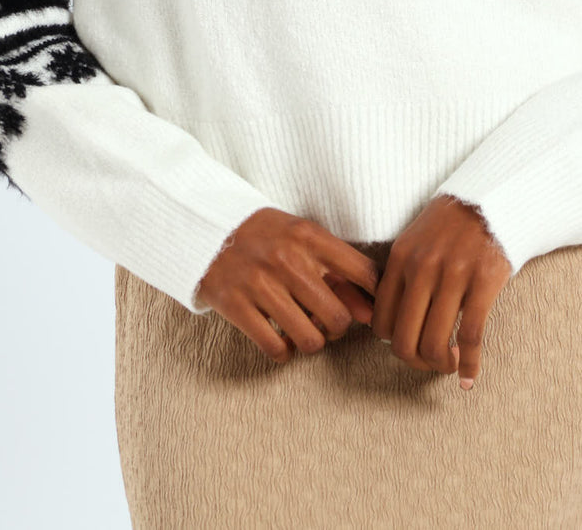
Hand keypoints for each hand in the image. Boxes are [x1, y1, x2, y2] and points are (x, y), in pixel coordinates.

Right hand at [194, 208, 380, 364]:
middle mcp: (287, 259)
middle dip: (338, 327)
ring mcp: (259, 283)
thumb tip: (370, 315)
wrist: (207, 230)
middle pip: (339, 317)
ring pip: (310, 340)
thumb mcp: (303, 238)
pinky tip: (280, 338)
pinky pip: (276, 349)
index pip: (364, 273)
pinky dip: (283, 352)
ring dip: (311, 342)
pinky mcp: (235, 306)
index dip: (373, 298)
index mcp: (309, 236)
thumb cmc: (266, 236)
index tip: (367, 309)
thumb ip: (338, 271)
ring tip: (303, 330)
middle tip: (326, 321)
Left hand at [370, 194, 512, 387]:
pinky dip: (469, 364)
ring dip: (440, 366)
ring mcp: (453, 274)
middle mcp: (422, 267)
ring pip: (434, 343)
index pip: (381, 321)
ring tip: (449, 364)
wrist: (492, 196)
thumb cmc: (451, 224)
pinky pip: (470, 336)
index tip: (409, 346)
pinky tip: (469, 376)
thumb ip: (401, 277)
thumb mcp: (415, 241)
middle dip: (415, 362)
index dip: (393, 344)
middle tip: (430, 362)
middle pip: (404, 339)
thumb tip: (388, 325)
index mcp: (400, 258)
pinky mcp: (484, 281)